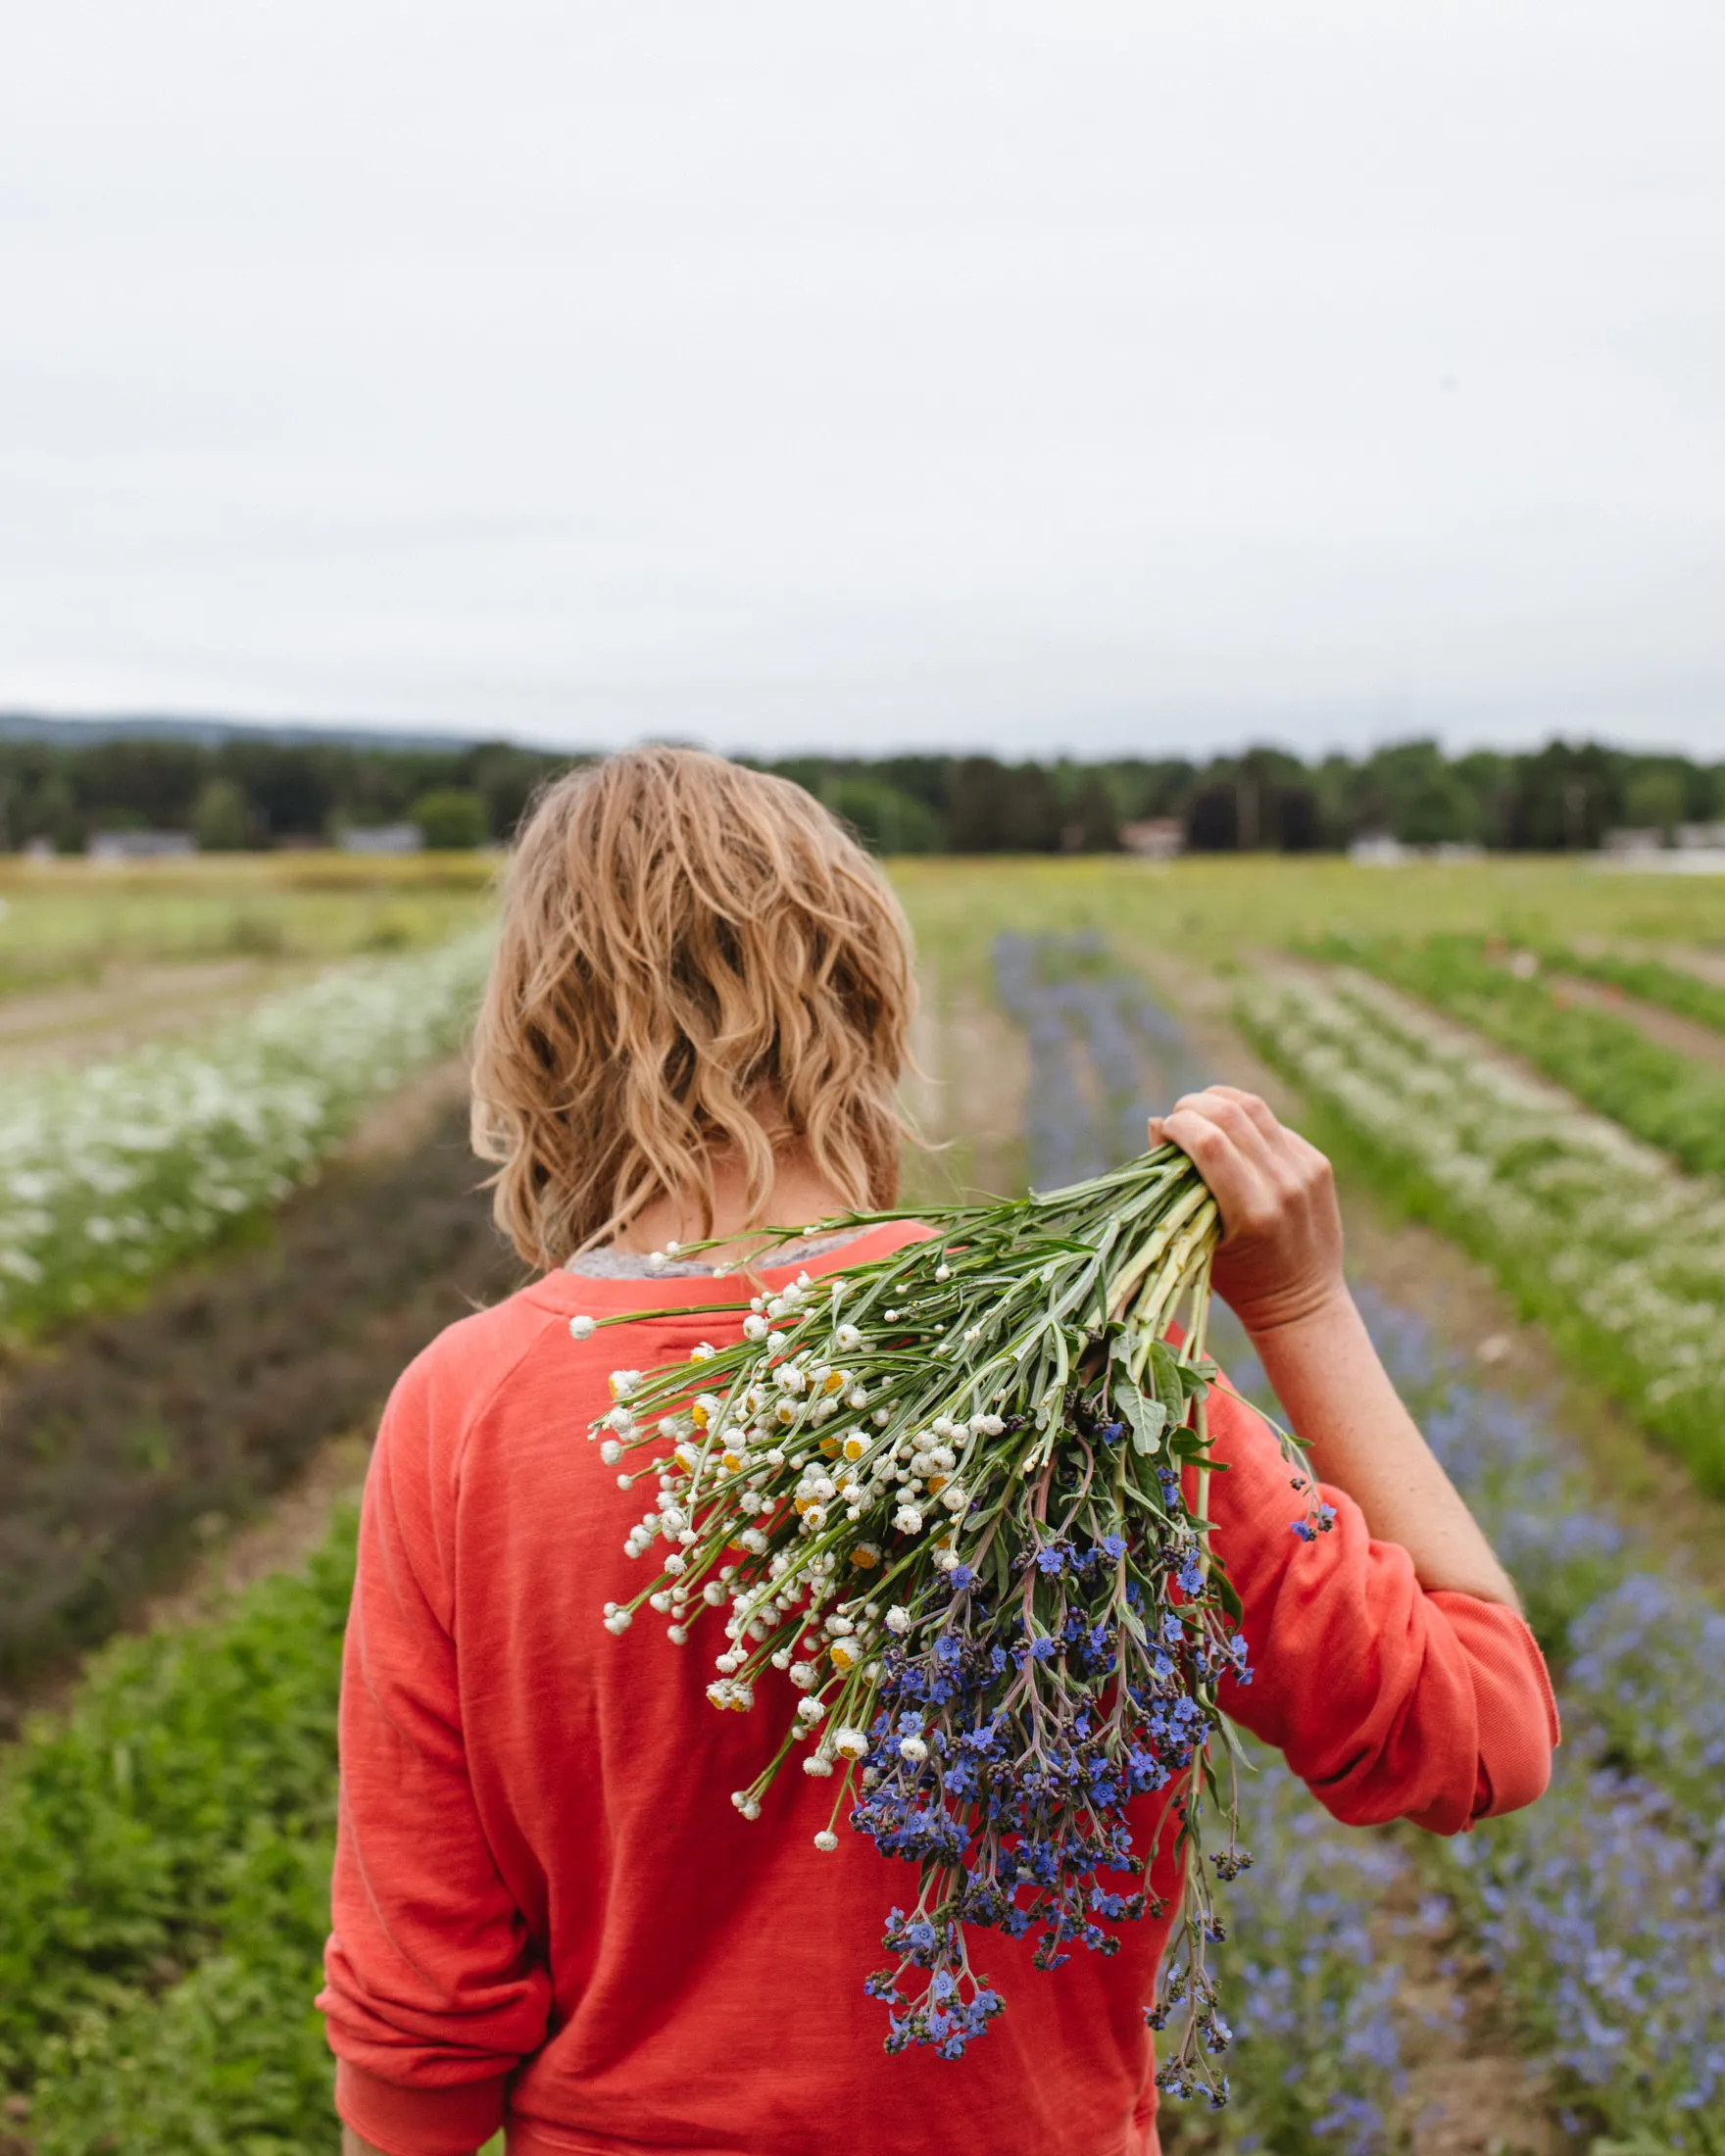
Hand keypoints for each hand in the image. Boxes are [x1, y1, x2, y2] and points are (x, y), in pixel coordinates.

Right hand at [1147, 1087, 1346, 1335]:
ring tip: (1198, 1113)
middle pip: (1231, 1115)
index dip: (1178, 1125)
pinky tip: (1231, 1135)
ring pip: (1255, 1109)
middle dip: (1193, 1106)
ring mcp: (1306, 1173)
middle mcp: (1283, 1187)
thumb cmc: (1237, 1280)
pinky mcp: (1318, 1165)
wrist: (1303, 1302)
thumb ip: (1174, 1186)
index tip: (1163, 1132)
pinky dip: (1245, 1122)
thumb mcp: (1196, 1241)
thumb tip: (1155, 1122)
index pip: (1209, 1142)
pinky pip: (1274, 1126)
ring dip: (1219, 1101)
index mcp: (1251, 1213)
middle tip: (1176, 1118)